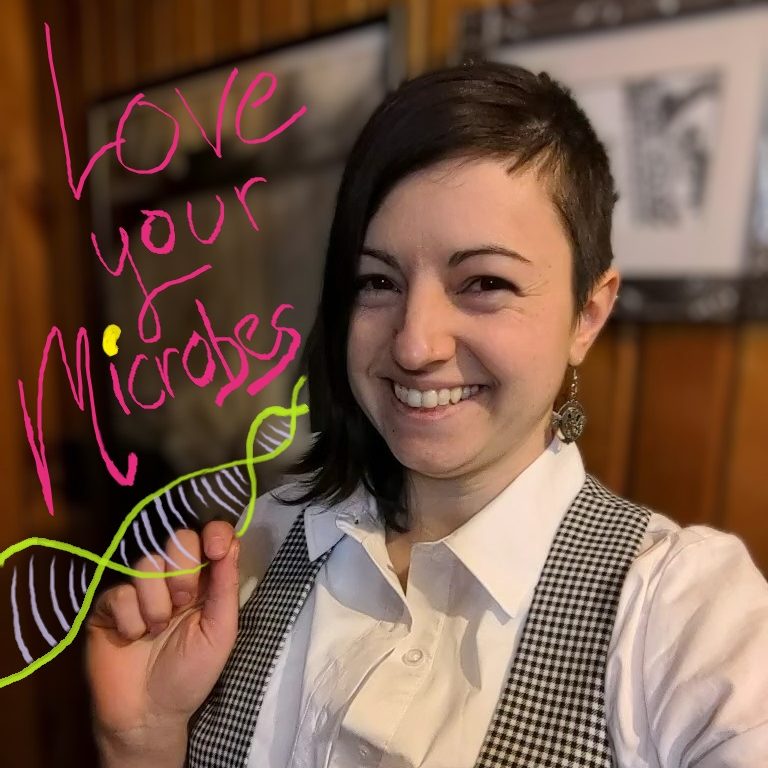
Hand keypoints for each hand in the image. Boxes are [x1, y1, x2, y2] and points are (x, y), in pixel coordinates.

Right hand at [87, 521, 239, 762]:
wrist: (148, 714)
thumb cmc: (192, 673)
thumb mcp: (221, 631)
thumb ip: (225, 586)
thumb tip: (231, 542)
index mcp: (204, 579)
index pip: (210, 536)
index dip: (214, 532)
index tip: (216, 548)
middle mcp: (172, 576)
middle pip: (178, 538)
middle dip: (184, 570)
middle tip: (183, 603)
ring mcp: (138, 587)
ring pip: (147, 563)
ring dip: (157, 603)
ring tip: (157, 630)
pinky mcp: (108, 603)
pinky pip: (120, 592)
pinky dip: (131, 620)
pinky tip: (133, 638)